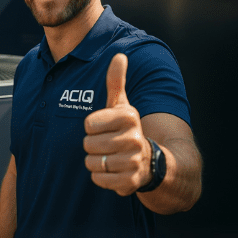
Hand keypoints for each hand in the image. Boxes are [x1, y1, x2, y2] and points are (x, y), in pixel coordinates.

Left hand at [83, 53, 152, 195]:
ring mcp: (134, 161)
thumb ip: (116, 81)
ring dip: (95, 162)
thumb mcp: (122, 105)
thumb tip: (119, 55)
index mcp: (129, 117)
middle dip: (92, 146)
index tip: (106, 128)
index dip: (92, 127)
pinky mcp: (131, 181)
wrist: (149, 160)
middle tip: (106, 145)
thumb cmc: (126, 129)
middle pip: (88, 144)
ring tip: (109, 157)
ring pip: (92, 163)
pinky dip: (100, 177)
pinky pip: (99, 180)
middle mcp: (134, 138)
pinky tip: (112, 171)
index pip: (88, 124)